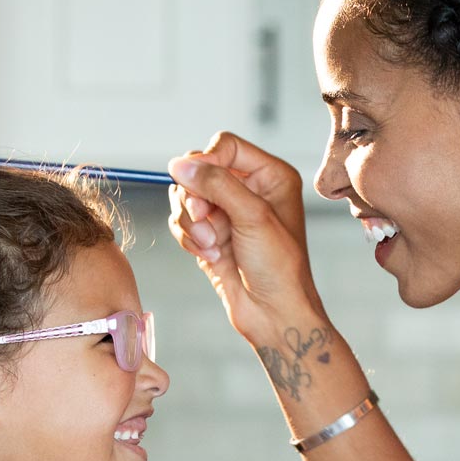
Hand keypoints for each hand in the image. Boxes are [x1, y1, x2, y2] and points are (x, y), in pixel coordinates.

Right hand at [167, 132, 324, 344]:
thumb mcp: (252, 217)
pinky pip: (182, 222)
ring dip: (192, 223)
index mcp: (270, 176)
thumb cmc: (279, 268)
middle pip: (199, 170)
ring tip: (212, 246)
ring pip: (185, 197)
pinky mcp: (210, 234)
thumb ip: (216, 184)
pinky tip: (211, 256)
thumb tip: (180, 164)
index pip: (226, 146)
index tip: (197, 181)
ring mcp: (227, 212)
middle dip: (196, 198)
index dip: (207, 160)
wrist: (273, 314)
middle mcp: (248, 189)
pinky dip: (189, 238)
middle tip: (205, 220)